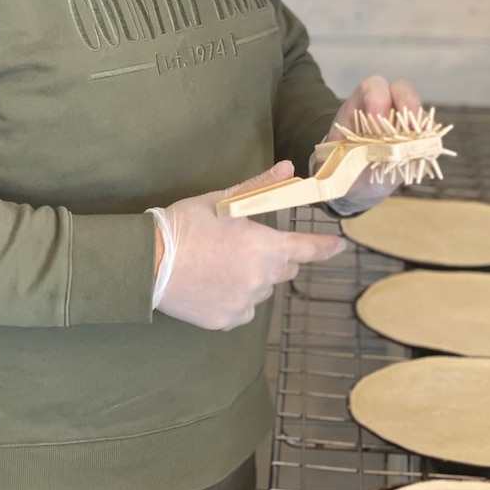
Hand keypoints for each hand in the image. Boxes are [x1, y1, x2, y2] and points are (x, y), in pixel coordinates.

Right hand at [155, 162, 345, 330]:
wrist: (150, 262)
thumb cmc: (186, 225)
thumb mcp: (221, 201)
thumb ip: (259, 187)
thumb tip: (288, 169)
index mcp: (265, 247)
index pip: (308, 249)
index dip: (326, 247)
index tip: (339, 246)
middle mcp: (262, 278)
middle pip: (285, 269)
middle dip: (276, 258)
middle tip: (248, 246)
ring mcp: (245, 303)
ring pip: (262, 289)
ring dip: (253, 278)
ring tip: (221, 265)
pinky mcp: (227, 320)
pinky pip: (243, 309)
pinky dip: (235, 298)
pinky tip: (212, 285)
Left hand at [325, 75, 421, 212]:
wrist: (353, 185)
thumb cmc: (341, 167)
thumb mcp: (336, 161)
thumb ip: (343, 158)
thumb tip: (349, 160)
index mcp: (360, 106)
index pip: (372, 87)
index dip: (376, 98)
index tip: (376, 119)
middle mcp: (385, 107)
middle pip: (402, 90)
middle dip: (407, 103)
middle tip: (409, 127)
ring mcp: (404, 123)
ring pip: (419, 112)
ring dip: (420, 127)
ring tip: (416, 146)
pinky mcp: (417, 141)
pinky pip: (428, 136)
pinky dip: (427, 145)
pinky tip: (420, 158)